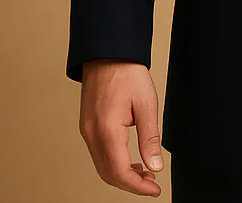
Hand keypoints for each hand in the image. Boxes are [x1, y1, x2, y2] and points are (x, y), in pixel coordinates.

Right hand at [79, 60, 164, 195]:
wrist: (107, 52)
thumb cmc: (127, 73)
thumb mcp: (146, 104)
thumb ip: (150, 139)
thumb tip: (155, 166)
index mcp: (107, 131)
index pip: (120, 173)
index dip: (138, 187)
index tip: (155, 190)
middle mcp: (92, 134)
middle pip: (108, 174)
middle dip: (130, 184)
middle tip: (152, 182)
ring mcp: (86, 131)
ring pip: (102, 166)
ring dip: (121, 174)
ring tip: (144, 171)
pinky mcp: (87, 125)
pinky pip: (98, 153)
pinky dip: (113, 162)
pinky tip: (129, 157)